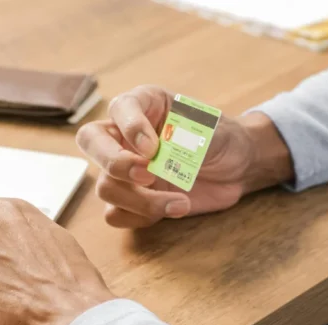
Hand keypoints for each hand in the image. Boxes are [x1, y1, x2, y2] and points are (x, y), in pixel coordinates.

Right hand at [77, 85, 293, 227]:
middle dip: (115, 163)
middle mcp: (123, 135)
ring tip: (179, 203)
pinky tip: (171, 208)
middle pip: (90, 142)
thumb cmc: (220, 138)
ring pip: (104, 186)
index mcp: (142, 105)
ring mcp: (123, 169)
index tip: (154, 147)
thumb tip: (153, 156)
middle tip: (149, 174)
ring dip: (139, 200)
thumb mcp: (208, 128)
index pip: (120, 107)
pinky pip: (115, 213)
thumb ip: (181, 137)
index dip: (131, 127)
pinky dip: (140, 217)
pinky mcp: (131, 199)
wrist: (236, 167)